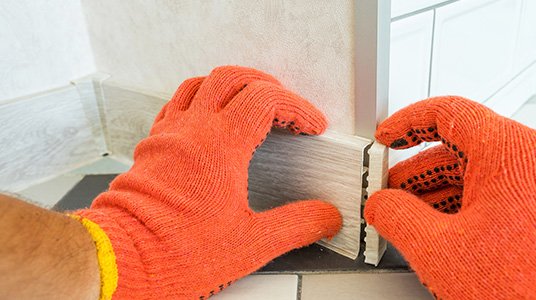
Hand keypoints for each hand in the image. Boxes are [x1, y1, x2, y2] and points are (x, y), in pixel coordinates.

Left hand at [72, 66, 341, 298]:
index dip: (297, 108)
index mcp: (220, 144)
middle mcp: (192, 130)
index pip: (266, 99)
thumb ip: (297, 226)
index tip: (311, 126)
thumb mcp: (251, 243)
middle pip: (232, 78)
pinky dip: (198, 102)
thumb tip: (324, 218)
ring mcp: (167, 136)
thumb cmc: (175, 251)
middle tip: (284, 106)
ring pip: (199, 84)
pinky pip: (175, 106)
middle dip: (265, 85)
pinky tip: (206, 122)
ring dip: (229, 86)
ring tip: (247, 103)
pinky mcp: (151, 148)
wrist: (123, 261)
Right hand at [365, 96, 535, 298]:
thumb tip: (382, 204)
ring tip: (413, 223)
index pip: (448, 113)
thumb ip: (398, 216)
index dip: (407, 124)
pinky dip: (467, 208)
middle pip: (461, 148)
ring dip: (439, 195)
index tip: (387, 137)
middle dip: (417, 174)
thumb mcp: (441, 249)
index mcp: (510, 150)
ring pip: (480, 174)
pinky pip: (501, 195)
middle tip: (390, 196)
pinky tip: (446, 235)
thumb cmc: (533, 288)